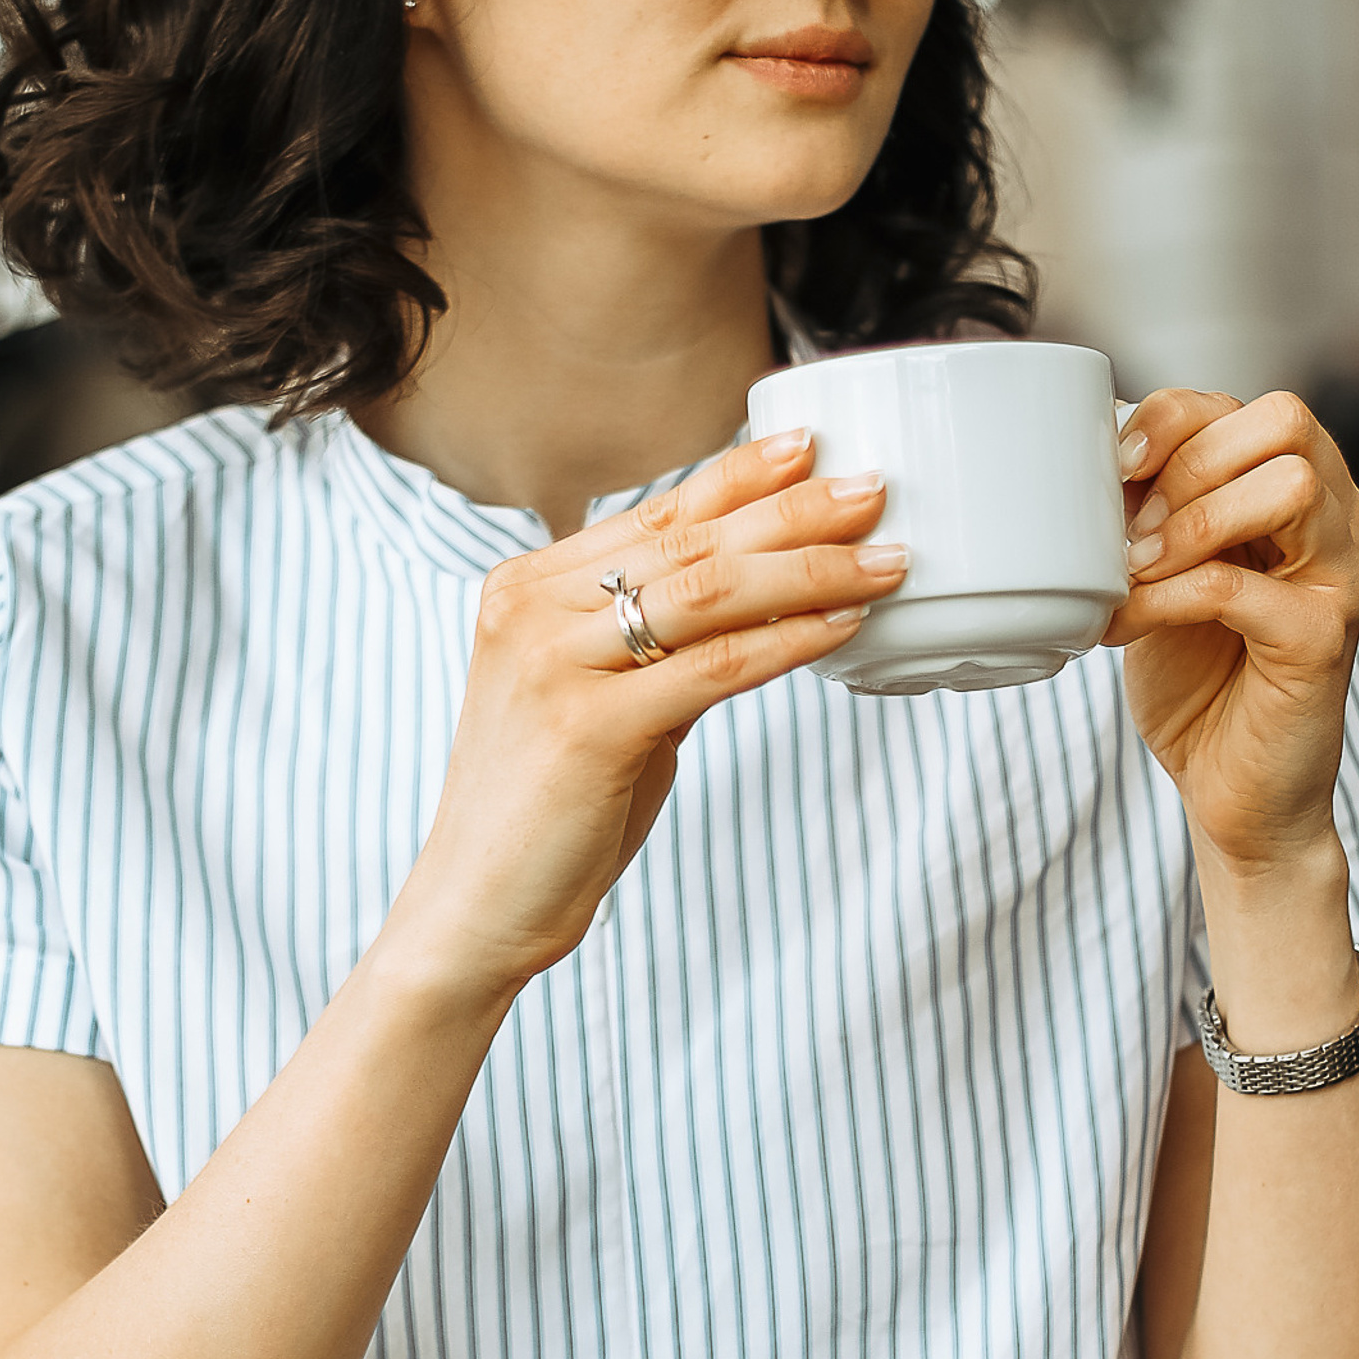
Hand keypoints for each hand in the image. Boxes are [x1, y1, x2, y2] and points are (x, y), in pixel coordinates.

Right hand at [388, 431, 902, 995]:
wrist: (474, 909)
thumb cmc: (545, 813)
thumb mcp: (597, 703)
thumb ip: (655, 649)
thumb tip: (756, 607)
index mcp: (523, 590)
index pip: (652, 516)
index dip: (735, 478)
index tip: (807, 449)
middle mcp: (531, 612)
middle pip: (687, 542)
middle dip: (792, 511)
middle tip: (872, 490)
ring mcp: (554, 665)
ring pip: (708, 593)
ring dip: (809, 568)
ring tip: (884, 557)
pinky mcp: (588, 727)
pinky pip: (715, 667)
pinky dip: (790, 640)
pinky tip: (844, 623)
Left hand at [1107, 390, 1358, 878]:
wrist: (1232, 794)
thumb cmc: (1198, 677)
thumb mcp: (1165, 568)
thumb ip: (1154, 504)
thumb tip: (1092, 440)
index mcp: (1314, 493)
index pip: (1254, 407)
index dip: (1176, 420)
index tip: (1114, 467)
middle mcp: (1347, 523)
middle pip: (1287, 420)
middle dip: (1189, 461)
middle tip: (1131, 528)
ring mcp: (1346, 579)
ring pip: (1286, 486)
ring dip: (1190, 520)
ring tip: (1131, 571)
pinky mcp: (1323, 638)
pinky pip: (1238, 585)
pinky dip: (1165, 597)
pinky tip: (1124, 625)